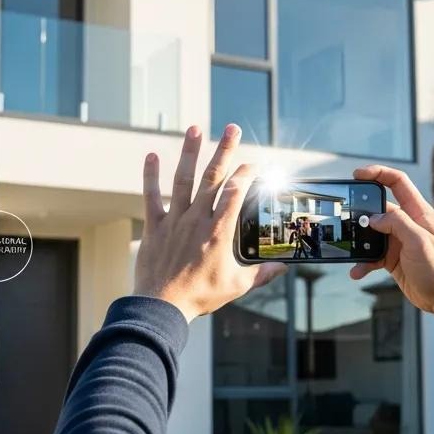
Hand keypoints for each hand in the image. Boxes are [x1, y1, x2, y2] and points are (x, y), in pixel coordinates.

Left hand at [134, 124, 285, 322]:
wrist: (162, 305)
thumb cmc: (200, 296)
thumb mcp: (237, 285)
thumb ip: (262, 273)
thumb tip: (283, 267)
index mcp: (219, 231)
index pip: (237, 192)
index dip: (247, 174)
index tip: (254, 164)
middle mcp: (196, 219)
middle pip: (213, 178)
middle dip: (224, 150)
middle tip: (232, 128)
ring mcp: (173, 220)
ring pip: (183, 179)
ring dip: (190, 152)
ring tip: (195, 129)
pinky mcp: (154, 226)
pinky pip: (151, 196)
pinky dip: (150, 175)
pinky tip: (151, 155)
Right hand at [349, 166, 433, 317]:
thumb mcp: (418, 242)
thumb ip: (397, 224)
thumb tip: (374, 218)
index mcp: (419, 213)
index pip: (398, 184)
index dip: (378, 174)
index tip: (358, 175)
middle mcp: (408, 224)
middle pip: (379, 209)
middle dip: (361, 213)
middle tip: (347, 218)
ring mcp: (399, 241)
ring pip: (371, 234)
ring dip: (359, 243)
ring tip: (351, 250)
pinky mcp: (392, 259)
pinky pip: (371, 256)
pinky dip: (362, 263)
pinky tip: (357, 271)